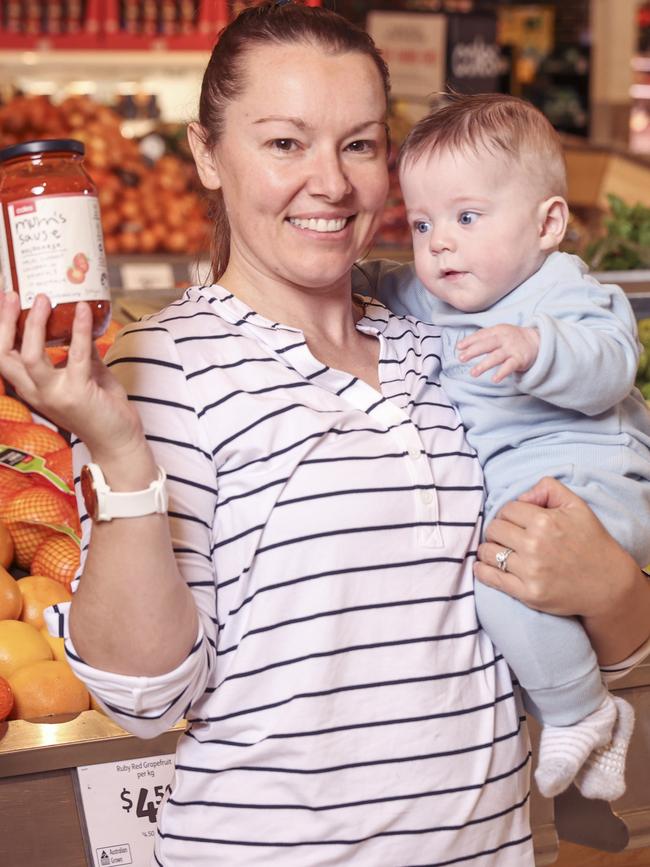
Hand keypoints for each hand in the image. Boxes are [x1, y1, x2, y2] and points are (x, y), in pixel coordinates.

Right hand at [0, 292, 144, 462]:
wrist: (119, 443)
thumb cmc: (102, 410)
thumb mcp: (85, 376)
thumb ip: (78, 353)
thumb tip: (80, 324)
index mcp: (32, 389)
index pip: (3, 358)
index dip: (0, 330)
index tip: (6, 301)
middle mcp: (36, 393)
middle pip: (4, 356)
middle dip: (3, 323)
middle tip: (11, 294)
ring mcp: (55, 395)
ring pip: (30, 356)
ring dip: (35, 324)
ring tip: (44, 299)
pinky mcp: (78, 394)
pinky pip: (76, 355)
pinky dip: (80, 329)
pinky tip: (83, 311)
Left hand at [457, 324, 539, 382]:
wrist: (536, 341)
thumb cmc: (512, 338)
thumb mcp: (499, 333)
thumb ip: (483, 338)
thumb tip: (461, 346)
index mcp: (497, 330)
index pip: (481, 335)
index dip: (470, 340)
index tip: (459, 347)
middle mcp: (504, 339)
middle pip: (487, 345)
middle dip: (473, 351)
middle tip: (461, 358)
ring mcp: (512, 349)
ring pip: (496, 357)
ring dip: (484, 365)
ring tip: (473, 373)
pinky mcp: (519, 359)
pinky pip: (509, 367)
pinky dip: (502, 373)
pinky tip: (494, 379)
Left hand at [474, 476, 638, 619]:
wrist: (608, 584)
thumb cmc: (591, 542)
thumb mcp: (576, 506)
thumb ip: (548, 488)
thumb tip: (522, 496)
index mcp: (545, 522)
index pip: (507, 510)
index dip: (509, 513)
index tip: (515, 520)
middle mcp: (535, 546)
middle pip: (494, 529)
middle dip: (497, 529)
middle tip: (506, 535)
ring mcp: (531, 572)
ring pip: (488, 552)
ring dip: (488, 549)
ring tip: (496, 549)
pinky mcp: (528, 594)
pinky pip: (491, 579)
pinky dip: (482, 570)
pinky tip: (482, 565)